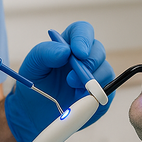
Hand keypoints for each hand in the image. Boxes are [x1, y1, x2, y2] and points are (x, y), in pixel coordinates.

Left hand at [4, 21, 114, 141]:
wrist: (34, 110)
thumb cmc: (35, 82)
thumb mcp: (33, 64)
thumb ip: (46, 52)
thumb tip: (65, 51)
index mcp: (70, 43)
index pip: (82, 30)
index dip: (83, 38)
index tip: (78, 52)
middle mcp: (85, 57)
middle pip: (98, 51)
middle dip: (89, 63)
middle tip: (71, 79)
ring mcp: (94, 75)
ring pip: (106, 71)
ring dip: (92, 81)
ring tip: (73, 91)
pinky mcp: (100, 94)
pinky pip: (107, 93)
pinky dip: (97, 97)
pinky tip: (80, 102)